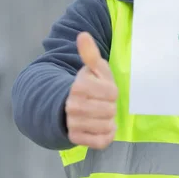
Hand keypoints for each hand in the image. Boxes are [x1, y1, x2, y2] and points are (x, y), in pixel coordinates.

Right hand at [65, 32, 117, 148]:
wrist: (66, 107)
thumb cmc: (88, 86)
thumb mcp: (92, 69)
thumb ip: (90, 54)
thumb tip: (83, 35)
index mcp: (79, 86)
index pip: (112, 93)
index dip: (112, 92)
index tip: (104, 91)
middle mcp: (73, 106)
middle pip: (110, 111)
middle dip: (110, 107)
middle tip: (101, 104)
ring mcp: (73, 123)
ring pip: (107, 126)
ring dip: (108, 121)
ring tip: (100, 115)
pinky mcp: (76, 138)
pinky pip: (101, 142)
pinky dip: (105, 136)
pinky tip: (101, 128)